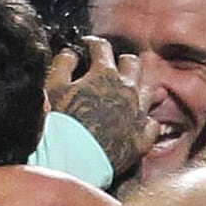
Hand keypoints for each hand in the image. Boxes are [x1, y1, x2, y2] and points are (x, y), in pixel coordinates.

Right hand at [47, 36, 149, 181]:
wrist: (71, 161)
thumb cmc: (59, 124)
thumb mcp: (52, 87)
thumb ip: (62, 64)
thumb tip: (71, 54)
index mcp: (104, 74)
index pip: (102, 47)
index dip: (93, 44)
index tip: (87, 47)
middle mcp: (126, 89)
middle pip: (132, 63)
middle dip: (120, 61)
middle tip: (110, 67)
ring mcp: (137, 113)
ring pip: (149, 89)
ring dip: (139, 86)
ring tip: (130, 91)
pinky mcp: (142, 138)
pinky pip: (152, 123)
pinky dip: (145, 120)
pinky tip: (137, 122)